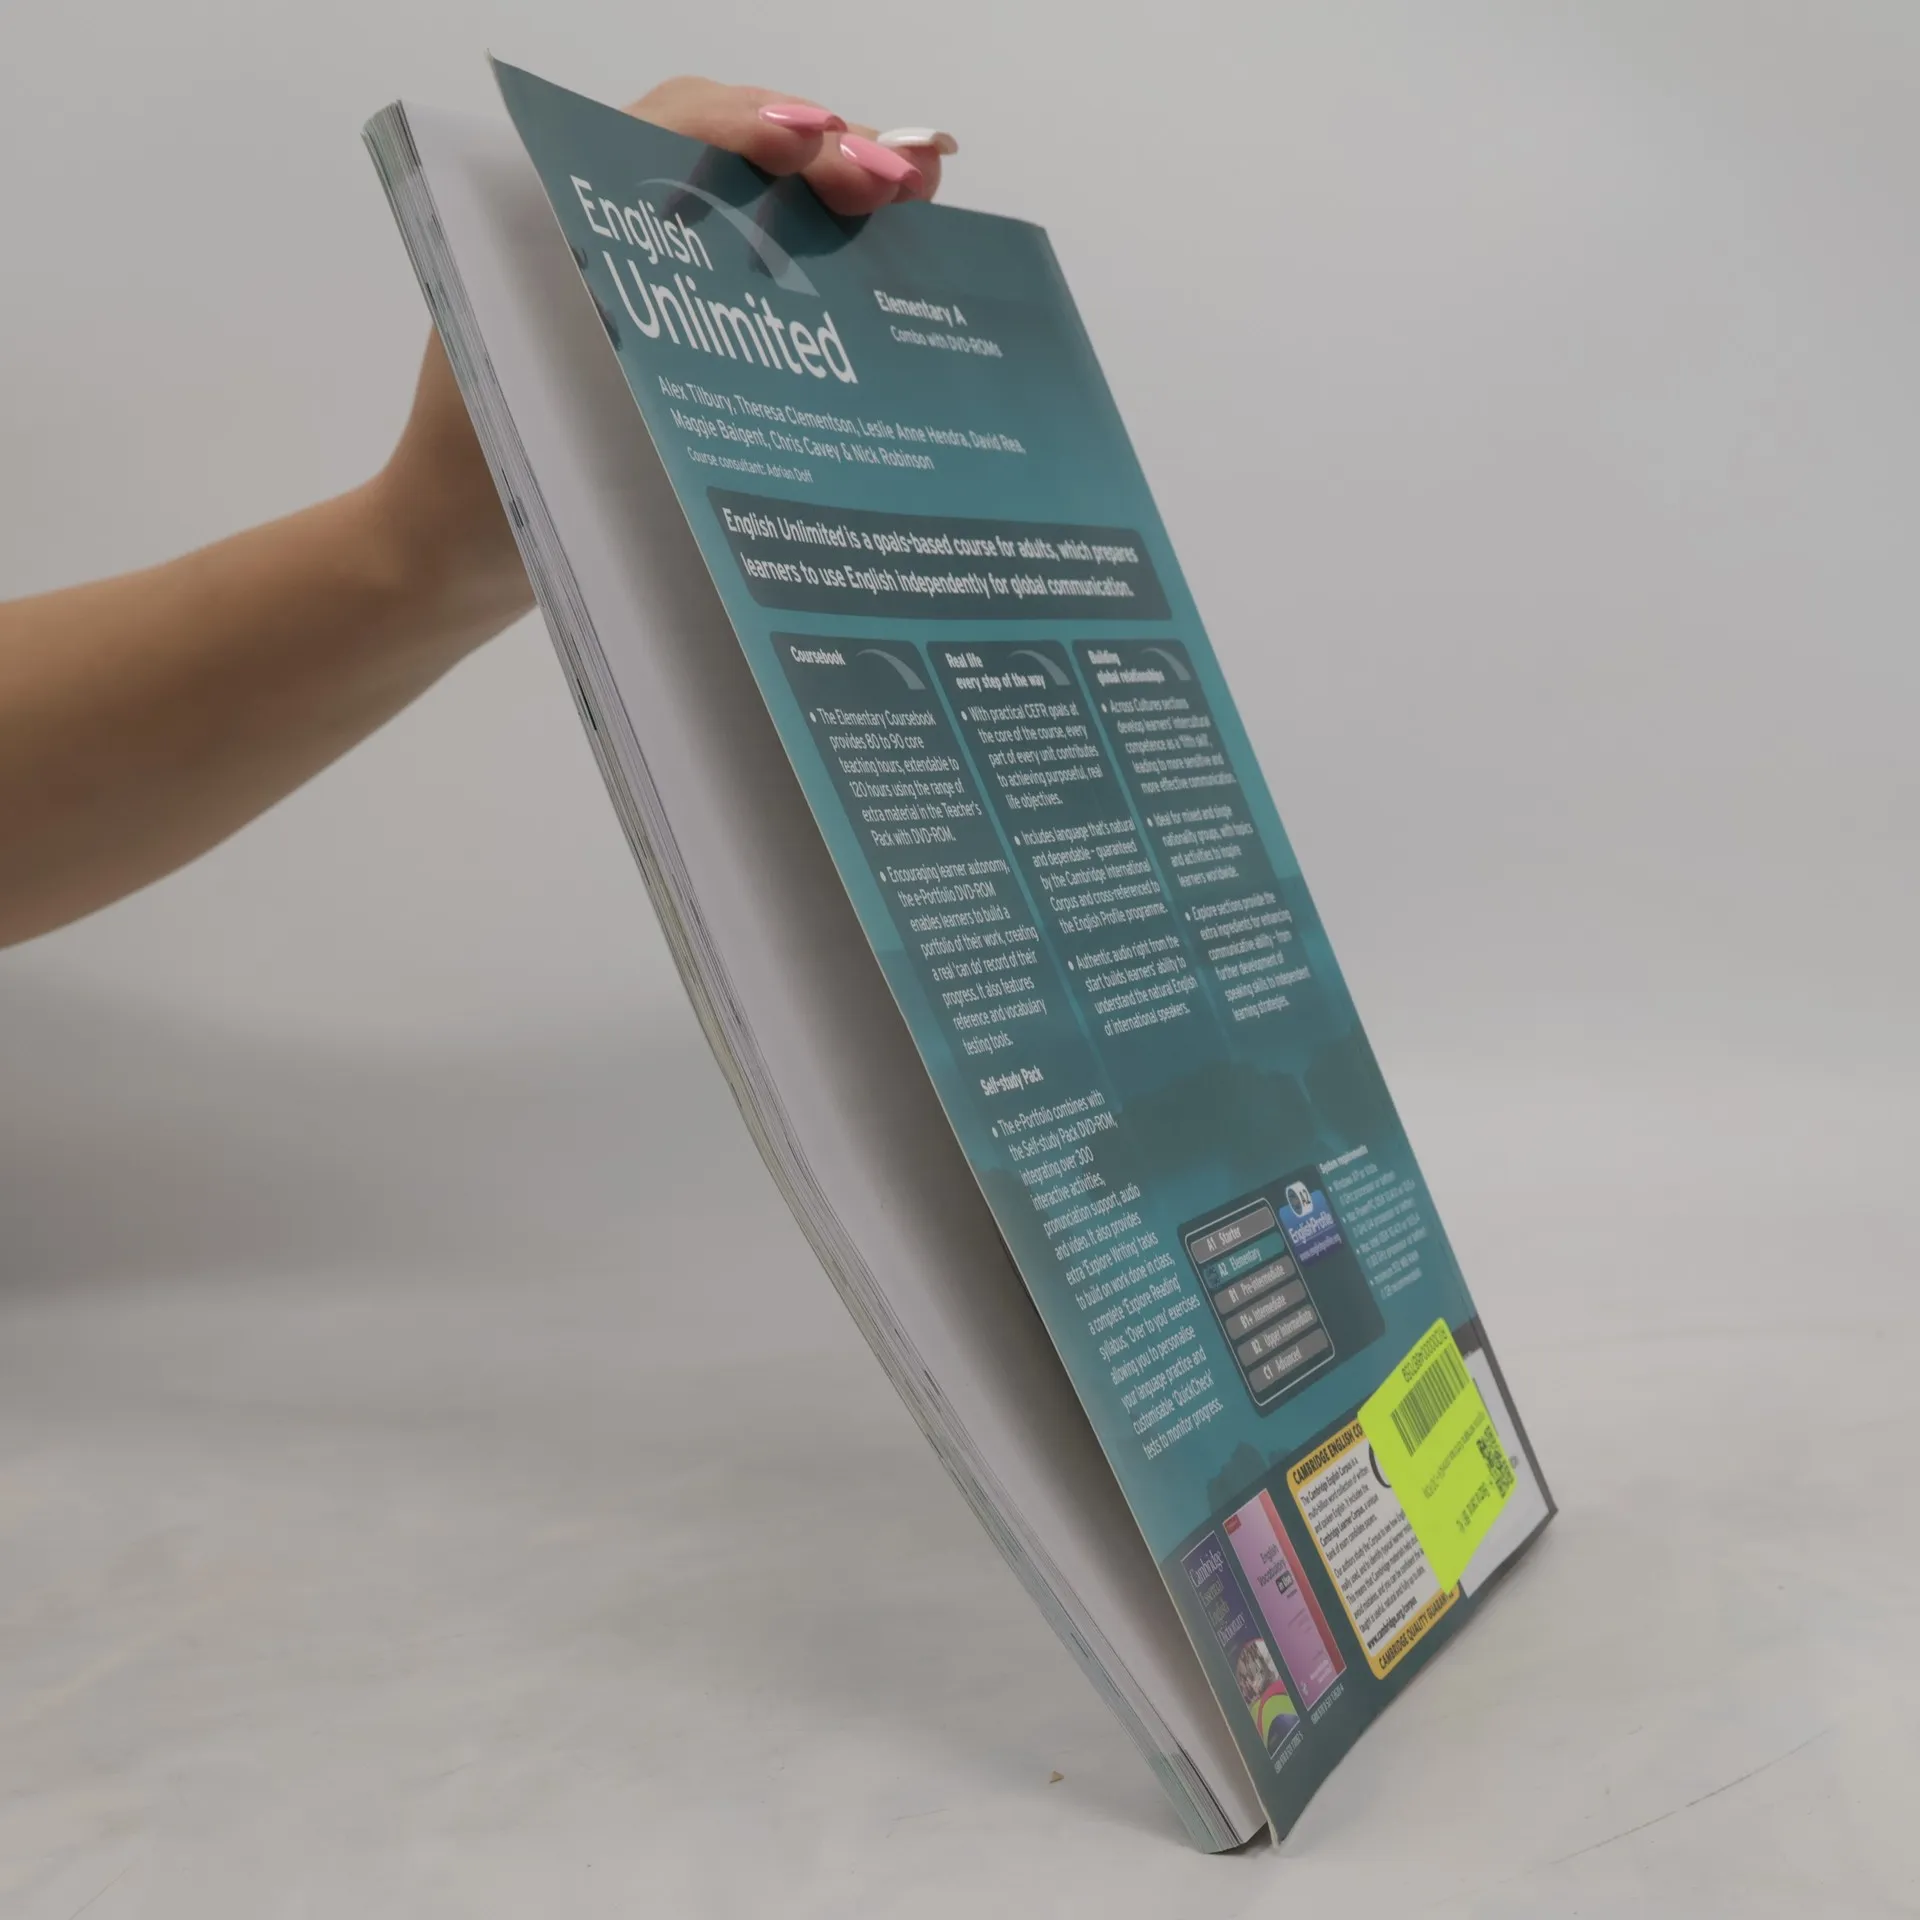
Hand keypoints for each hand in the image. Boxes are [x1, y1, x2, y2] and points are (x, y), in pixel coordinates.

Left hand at [375, 77, 955, 634]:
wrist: (449, 556)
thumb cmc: (491, 484)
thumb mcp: (562, 396)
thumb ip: (641, 333)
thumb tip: (759, 276)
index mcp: (552, 213)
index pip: (670, 130)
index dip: (756, 126)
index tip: (824, 152)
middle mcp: (595, 221)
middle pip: (726, 147)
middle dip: (822, 148)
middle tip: (906, 182)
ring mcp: (636, 270)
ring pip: (748, 196)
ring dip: (834, 185)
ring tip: (916, 192)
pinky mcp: (665, 322)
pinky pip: (748, 258)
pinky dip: (820, 243)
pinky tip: (890, 244)